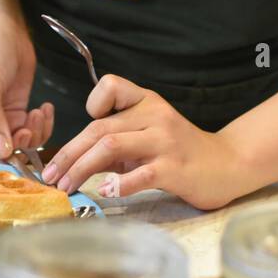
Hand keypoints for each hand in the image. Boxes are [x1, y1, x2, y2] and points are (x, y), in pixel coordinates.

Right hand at [0, 16, 54, 160]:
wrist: (5, 29)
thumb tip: (1, 153)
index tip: (9, 162)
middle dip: (14, 150)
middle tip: (27, 133)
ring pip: (14, 149)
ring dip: (31, 137)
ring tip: (36, 115)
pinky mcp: (13, 117)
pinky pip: (28, 135)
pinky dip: (40, 127)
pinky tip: (43, 108)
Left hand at [40, 75, 250, 210]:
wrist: (226, 164)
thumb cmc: (181, 151)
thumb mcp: (148, 137)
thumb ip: (117, 142)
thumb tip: (78, 159)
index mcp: (146, 101)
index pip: (111, 85)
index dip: (91, 104)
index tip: (81, 132)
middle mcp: (154, 115)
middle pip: (100, 127)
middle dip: (70, 152)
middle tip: (51, 175)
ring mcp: (165, 141)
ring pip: (112, 146)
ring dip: (82, 168)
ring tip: (67, 186)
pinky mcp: (174, 168)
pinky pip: (141, 174)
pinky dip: (120, 184)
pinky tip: (106, 192)